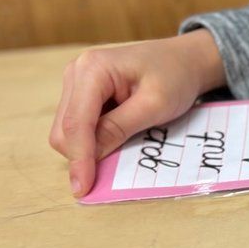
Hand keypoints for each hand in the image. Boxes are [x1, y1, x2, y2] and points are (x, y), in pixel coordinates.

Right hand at [48, 29, 225, 198]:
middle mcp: (76, 72)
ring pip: (66, 131)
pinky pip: (77, 126)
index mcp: (92, 69)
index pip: (75, 123)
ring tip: (124, 142)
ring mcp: (76, 82)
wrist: (184, 59)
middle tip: (114, 168)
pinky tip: (116, 136)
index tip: (83, 188)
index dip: (79, 159)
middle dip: (82, 155)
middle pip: (64, 130)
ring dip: (88, 148)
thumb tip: (91, 159)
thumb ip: (119, 129)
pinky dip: (92, 140)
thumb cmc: (175, 76)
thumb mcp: (154, 105)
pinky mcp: (81, 93)